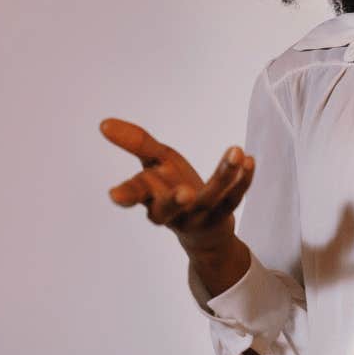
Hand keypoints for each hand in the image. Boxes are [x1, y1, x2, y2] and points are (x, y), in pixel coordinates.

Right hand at [100, 118, 254, 255]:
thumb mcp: (155, 163)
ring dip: (224, 177)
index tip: (114, 195)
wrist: (203, 231)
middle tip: (184, 192)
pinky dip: (244, 180)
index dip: (126, 195)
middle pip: (169, 210)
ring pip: (211, 199)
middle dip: (175, 202)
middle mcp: (172, 211)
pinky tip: (250, 160)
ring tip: (236, 152)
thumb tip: (104, 123)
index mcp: (150, 197)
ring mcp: (198, 216)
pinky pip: (234, 199)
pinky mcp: (222, 216)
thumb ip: (136, 143)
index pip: (135, 194)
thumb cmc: (172, 188)